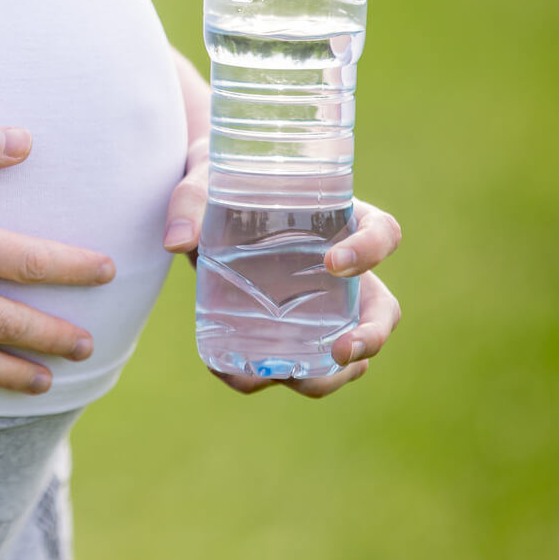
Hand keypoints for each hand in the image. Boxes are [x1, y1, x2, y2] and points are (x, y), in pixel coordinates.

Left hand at [162, 137, 402, 397]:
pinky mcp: (289, 331)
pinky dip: (272, 377)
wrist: (201, 211)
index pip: (382, 233)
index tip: (332, 261)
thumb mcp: (203, 182)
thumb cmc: (219, 186)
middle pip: (380, 310)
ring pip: (349, 350)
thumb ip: (190, 202)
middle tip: (341, 350)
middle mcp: (343, 270)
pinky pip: (297, 364)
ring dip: (329, 375)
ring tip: (288, 377)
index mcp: (341, 219)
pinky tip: (237, 375)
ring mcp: (321, 306)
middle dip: (370, 336)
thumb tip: (177, 241)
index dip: (370, 250)